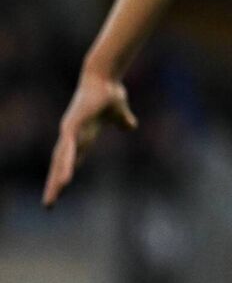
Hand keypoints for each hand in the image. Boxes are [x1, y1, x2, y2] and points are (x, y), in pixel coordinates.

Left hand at [43, 71, 138, 207]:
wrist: (105, 77)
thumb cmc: (109, 92)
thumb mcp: (120, 112)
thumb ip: (123, 121)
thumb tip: (130, 126)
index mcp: (83, 134)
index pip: (72, 159)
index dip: (65, 174)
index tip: (60, 190)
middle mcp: (72, 135)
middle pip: (61, 164)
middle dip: (55, 184)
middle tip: (49, 205)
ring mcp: (70, 131)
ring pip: (62, 161)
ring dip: (57, 180)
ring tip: (53, 198)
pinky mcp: (72, 126)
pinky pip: (68, 151)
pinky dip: (66, 166)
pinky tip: (64, 179)